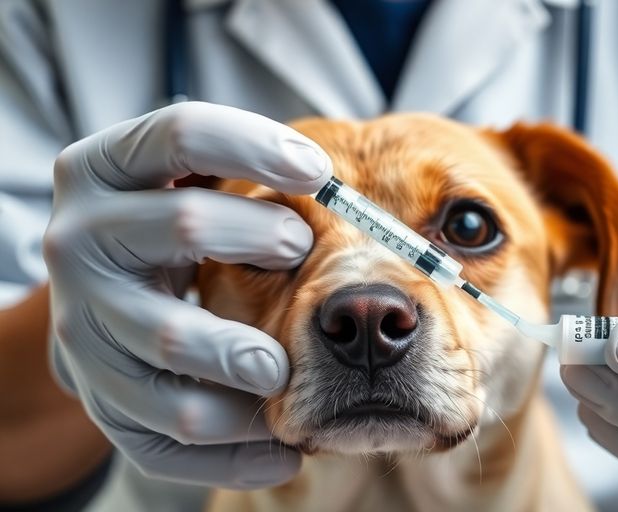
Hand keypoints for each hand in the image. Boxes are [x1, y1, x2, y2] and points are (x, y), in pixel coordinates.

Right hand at [43, 102, 329, 487]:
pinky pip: (167, 429)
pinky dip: (234, 448)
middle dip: (261, 236)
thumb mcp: (189, 184)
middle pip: (182, 224)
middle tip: (302, 249)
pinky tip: (282, 451)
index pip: (181, 134)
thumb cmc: (172, 233)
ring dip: (246, 353)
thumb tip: (351, 188)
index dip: (256, 147)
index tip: (320, 170)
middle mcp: (81, 237)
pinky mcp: (97, 394)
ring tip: (287, 368)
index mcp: (104, 168)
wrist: (103, 309)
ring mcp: (82, 319)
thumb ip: (247, 169)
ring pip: (173, 338)